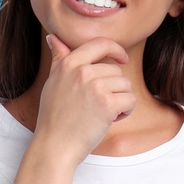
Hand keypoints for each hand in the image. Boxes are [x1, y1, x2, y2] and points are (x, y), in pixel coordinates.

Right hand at [34, 33, 136, 159]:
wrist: (55, 145)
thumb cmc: (54, 117)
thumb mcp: (53, 82)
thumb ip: (59, 59)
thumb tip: (53, 37)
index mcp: (69, 64)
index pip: (100, 43)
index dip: (116, 49)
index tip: (122, 59)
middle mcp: (82, 72)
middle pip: (116, 70)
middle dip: (115, 88)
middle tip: (100, 106)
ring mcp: (95, 87)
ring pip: (125, 85)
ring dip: (121, 100)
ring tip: (104, 113)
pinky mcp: (107, 104)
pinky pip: (130, 100)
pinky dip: (126, 111)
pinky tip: (112, 119)